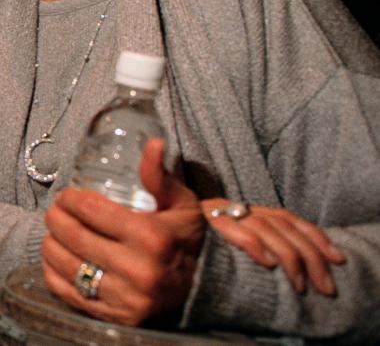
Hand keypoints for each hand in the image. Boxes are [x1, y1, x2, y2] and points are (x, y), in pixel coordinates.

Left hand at [42, 139, 204, 325]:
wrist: (202, 287)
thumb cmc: (184, 237)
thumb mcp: (180, 204)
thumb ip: (160, 176)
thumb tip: (153, 143)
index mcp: (153, 237)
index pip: (91, 210)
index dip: (70, 199)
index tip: (66, 196)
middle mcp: (139, 271)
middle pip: (74, 237)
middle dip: (55, 218)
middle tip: (54, 211)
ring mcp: (126, 298)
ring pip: (66, 265)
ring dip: (49, 244)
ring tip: (52, 233)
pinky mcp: (115, 317)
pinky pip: (68, 293)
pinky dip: (53, 273)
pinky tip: (55, 259)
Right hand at [202, 199, 344, 294]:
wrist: (155, 241)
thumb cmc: (191, 247)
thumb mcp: (224, 238)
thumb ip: (252, 238)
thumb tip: (288, 255)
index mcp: (243, 210)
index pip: (288, 217)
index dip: (315, 236)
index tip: (336, 257)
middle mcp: (234, 208)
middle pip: (283, 225)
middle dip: (311, 255)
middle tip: (326, 285)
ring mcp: (220, 214)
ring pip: (266, 229)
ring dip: (290, 258)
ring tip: (304, 285)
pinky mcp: (204, 221)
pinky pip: (234, 230)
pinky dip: (252, 244)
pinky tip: (267, 263)